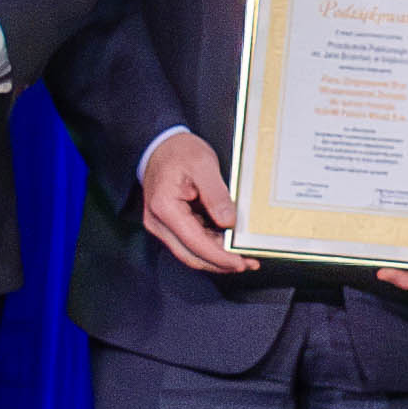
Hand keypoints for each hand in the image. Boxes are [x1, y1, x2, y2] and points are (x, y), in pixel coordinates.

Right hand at [137, 134, 258, 275]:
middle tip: (249, 263)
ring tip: (244, 257)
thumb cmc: (179, 151)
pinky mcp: (170, 225)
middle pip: (192, 256)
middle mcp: (158, 223)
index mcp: (164, 208)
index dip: (220, 257)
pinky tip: (228, 245)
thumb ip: (216, 195)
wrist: (160, 145)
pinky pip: (192, 242)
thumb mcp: (203, 164)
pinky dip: (211, 247)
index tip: (241, 262)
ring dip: (217, 258)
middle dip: (221, 263)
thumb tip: (228, 223)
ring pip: (192, 253)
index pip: (195, 243)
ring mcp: (162, 226)